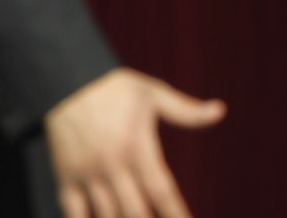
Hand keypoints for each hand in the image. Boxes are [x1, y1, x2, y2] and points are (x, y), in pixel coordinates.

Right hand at [43, 67, 225, 217]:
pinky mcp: (66, 177)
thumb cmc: (118, 89)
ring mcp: (87, 174)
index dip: (175, 212)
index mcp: (137, 147)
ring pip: (105, 216)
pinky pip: (72, 212)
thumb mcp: (155, 94)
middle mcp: (112, 166)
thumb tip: (220, 110)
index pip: (161, 189)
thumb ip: (187, 111)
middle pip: (134, 211)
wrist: (68, 81)